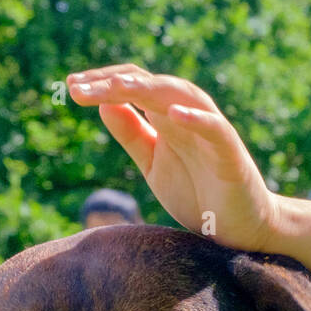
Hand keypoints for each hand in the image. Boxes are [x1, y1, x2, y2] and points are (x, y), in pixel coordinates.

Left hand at [66, 64, 282, 251]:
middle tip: (77, 86)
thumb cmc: (197, 193)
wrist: (240, 228)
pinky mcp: (231, 155)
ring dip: (151, 90)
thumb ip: (132, 135)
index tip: (70, 85)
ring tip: (118, 87)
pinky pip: (215, 130)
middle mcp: (188, 117)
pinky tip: (172, 114)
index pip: (133, 86)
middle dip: (114, 84)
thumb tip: (102, 104)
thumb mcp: (153, 163)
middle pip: (150, 87)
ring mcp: (210, 133)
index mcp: (167, 118)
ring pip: (181, 97)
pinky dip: (197, 119)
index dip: (103, 82)